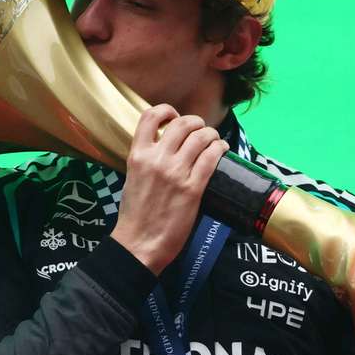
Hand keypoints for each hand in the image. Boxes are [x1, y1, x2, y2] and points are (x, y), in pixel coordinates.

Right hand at [111, 104, 228, 274]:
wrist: (139, 243)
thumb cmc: (135, 216)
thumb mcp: (132, 179)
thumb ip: (146, 162)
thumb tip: (164, 150)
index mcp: (137, 156)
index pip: (150, 117)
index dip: (166, 110)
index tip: (173, 116)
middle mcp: (156, 159)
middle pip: (182, 123)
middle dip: (195, 122)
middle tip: (200, 130)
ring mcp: (176, 173)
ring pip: (201, 137)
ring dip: (211, 134)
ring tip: (214, 140)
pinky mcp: (193, 188)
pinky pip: (211, 158)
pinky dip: (220, 149)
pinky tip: (222, 150)